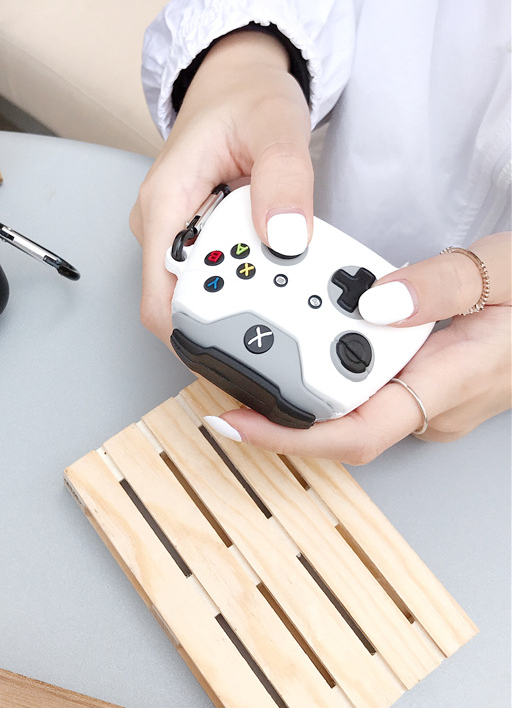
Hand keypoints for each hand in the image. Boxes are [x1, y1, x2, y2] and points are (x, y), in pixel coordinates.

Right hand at [129, 30, 312, 344]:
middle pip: (177, 302)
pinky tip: (269, 263)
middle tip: (279, 303)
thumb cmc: (245, 97)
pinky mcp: (189, 234)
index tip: (242, 335)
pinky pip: (208, 273)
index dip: (194, 330)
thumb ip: (284, 179)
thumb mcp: (276, 125)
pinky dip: (239, 279)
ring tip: (279, 277)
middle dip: (226, 315)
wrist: (234, 81)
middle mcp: (158, 224)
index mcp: (164, 203)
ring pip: (193, 292)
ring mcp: (171, 232)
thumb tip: (284, 238)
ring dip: (236, 297)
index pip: (159, 297)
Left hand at [205, 232, 511, 463]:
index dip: (289, 436)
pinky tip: (302, 339)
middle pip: (337, 424)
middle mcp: (430, 406)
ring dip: (297, 385)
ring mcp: (425, 400)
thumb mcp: (502, 271)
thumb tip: (376, 302)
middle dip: (276, 408)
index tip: (235, 420)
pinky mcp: (419, 385)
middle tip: (223, 371)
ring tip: (252, 347)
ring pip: (347, 405)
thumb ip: (442, 285)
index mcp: (450, 384)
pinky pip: (361, 386)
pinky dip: (325, 367)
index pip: (357, 433)